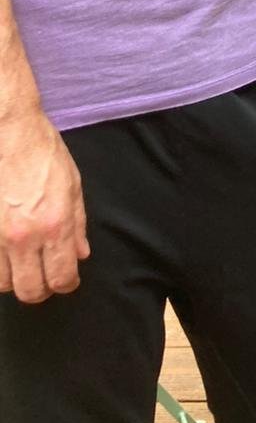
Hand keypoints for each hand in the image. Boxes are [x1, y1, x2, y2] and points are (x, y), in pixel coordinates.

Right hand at [0, 109, 88, 302]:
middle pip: (30, 290)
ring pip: (3, 284)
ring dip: (16, 280)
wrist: (8, 132)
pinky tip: (6, 256)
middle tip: (45, 278)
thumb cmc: (43, 152)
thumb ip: (77, 224)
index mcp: (55, 224)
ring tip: (24, 266)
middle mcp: (24, 236)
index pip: (61, 277)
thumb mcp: (73, 184)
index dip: (67, 285)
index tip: (68, 281)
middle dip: (41, 290)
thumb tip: (81, 254)